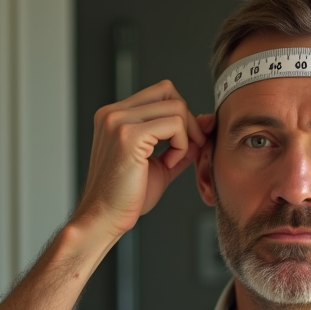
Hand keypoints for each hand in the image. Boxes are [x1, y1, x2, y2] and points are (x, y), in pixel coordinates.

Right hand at [72, 80, 211, 239]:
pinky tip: (169, 164)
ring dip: (185, 135)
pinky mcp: (128, 135)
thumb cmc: (126, 198)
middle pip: (168, 91)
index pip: (160, 93)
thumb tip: (205, 124)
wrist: (105, 218)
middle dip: (187, 119)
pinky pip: (174, 125)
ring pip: (175, 107)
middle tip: (188, 148)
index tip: (187, 142)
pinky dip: (181, 145)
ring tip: (173, 161)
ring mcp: (118, 121)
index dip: (181, 114)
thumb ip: (180, 143)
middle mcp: (113, 113)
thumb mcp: (160, 164)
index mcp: (114, 116)